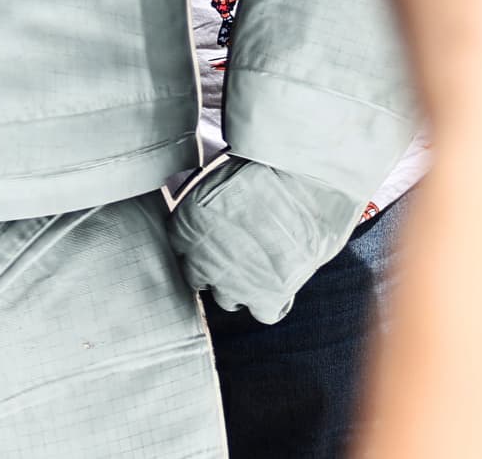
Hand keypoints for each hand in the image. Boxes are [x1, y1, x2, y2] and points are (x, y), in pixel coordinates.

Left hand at [168, 157, 370, 323]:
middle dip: (215, 268)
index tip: (217, 235)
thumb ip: (208, 206)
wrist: (301, 179)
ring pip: (227, 299)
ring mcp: (231, 283)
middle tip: (240, 251)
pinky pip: (262, 313)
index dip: (201, 242)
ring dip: (241, 287)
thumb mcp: (218, 178)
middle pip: (198, 277)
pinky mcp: (265, 298)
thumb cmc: (263, 168)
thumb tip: (211, 212)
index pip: (180, 247)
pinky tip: (280, 282)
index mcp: (184, 225)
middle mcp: (201, 259)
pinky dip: (271, 303)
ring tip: (263, 265)